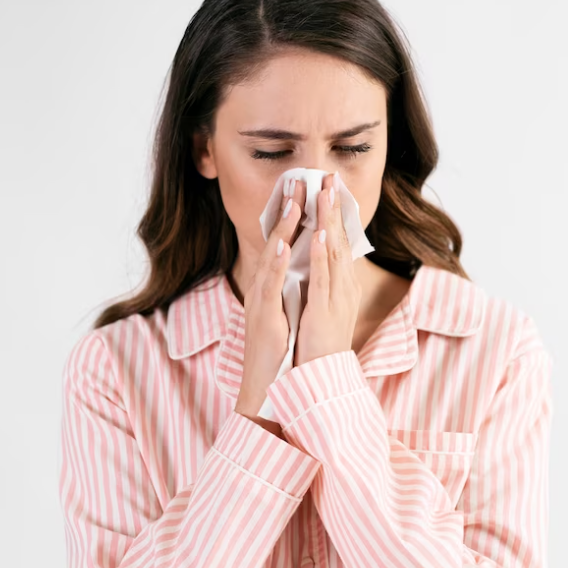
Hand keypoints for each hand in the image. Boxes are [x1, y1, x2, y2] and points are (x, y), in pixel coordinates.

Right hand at [235, 177, 305, 422]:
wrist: (266, 387)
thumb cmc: (279, 351)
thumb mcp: (289, 312)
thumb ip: (293, 288)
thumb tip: (306, 267)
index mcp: (274, 285)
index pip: (285, 242)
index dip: (295, 215)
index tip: (306, 189)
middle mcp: (265, 287)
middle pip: (276, 241)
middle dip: (289, 210)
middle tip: (299, 180)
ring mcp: (262, 300)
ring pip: (271, 256)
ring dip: (282, 228)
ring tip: (293, 202)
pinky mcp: (263, 315)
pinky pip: (269, 285)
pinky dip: (275, 264)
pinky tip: (282, 245)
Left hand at [294, 171, 361, 366]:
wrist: (321, 378)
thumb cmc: (318, 346)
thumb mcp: (323, 308)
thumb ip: (324, 284)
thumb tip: (321, 263)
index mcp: (342, 285)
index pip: (339, 242)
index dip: (335, 214)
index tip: (330, 187)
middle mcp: (344, 287)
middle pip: (340, 240)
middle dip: (334, 207)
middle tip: (330, 177)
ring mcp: (336, 299)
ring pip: (334, 252)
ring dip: (329, 221)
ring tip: (325, 193)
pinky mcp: (325, 312)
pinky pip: (323, 279)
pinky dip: (321, 255)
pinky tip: (319, 234)